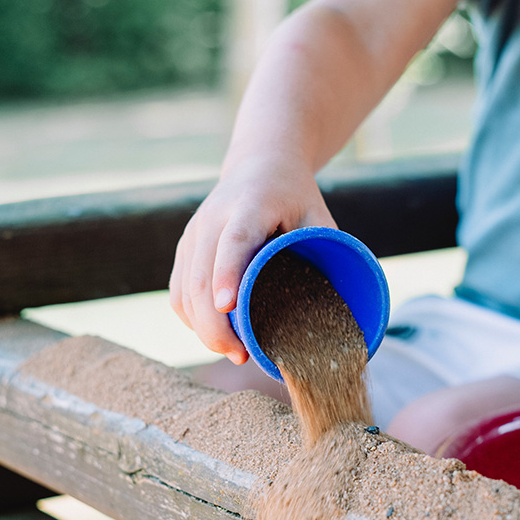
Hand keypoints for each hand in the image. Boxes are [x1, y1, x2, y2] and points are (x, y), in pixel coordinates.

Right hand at [170, 153, 335, 363]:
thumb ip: (327, 251)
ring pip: (185, 290)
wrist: (258, 165)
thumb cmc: (294, 196)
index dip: (227, 274)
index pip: (232, 242)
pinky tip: (212, 336)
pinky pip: (178, 292)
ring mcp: (193, 235)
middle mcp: (212, 219)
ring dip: (202, 328)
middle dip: (214, 323)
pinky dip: (191, 319)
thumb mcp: (318, 214)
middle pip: (201, 277)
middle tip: (240, 354)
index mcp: (249, 206)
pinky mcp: (184, 249)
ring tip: (232, 352)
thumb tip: (340, 307)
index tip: (227, 306)